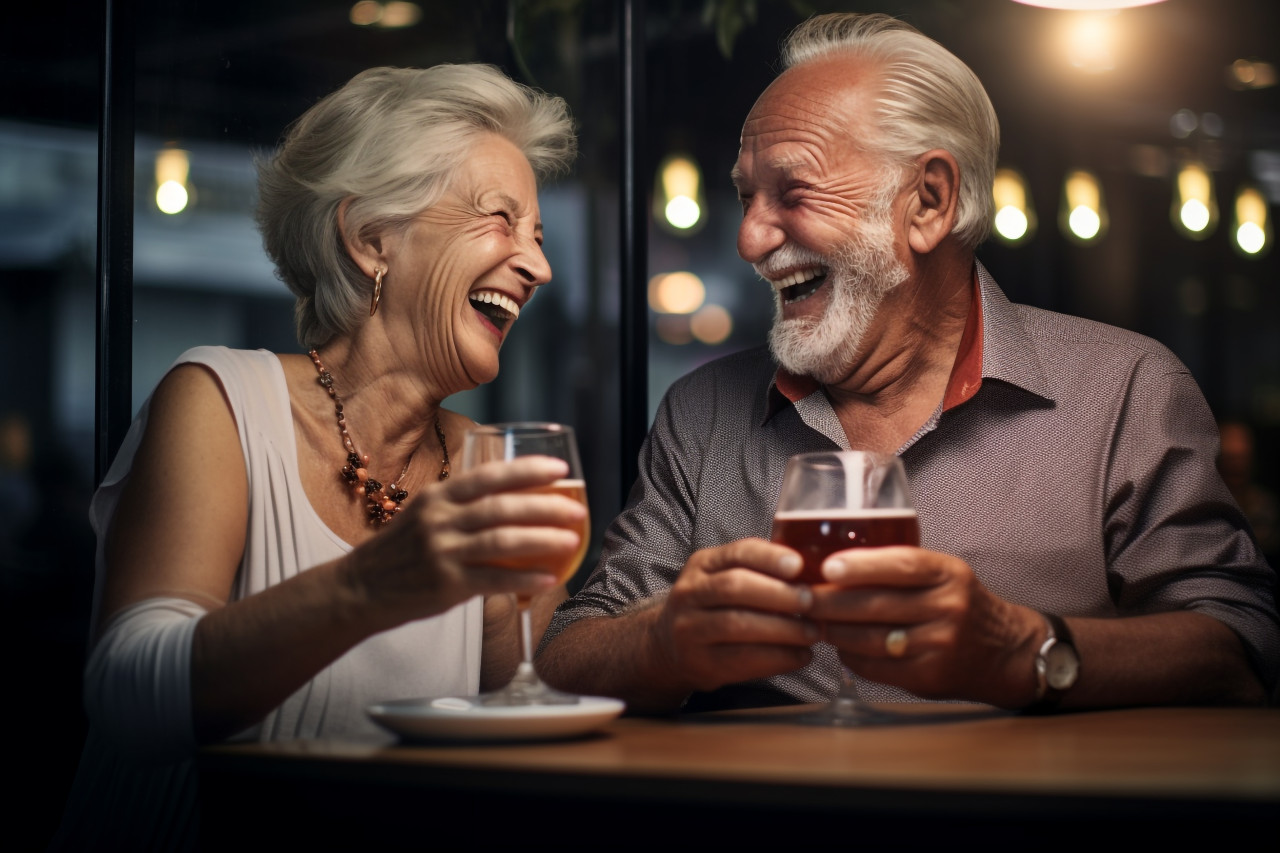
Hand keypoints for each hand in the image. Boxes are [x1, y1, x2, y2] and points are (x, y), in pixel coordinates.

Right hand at [339, 455, 585, 628]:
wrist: (360, 588)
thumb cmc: (402, 550)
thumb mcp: (424, 514)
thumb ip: (460, 505)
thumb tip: (511, 496)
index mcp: (437, 496)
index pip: (488, 476)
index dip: (526, 470)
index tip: (559, 469)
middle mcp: (439, 520)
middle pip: (501, 507)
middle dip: (545, 506)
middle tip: (577, 509)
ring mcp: (442, 553)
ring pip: (501, 541)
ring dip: (542, 540)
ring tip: (571, 541)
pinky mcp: (446, 585)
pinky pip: (494, 580)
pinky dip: (524, 578)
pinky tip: (549, 578)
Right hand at [651, 538, 818, 694]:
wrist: (668, 646)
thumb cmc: (712, 606)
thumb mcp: (722, 576)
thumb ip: (757, 570)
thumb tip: (812, 572)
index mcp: (702, 564)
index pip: (737, 552)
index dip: (770, 557)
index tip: (799, 565)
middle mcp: (690, 593)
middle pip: (735, 587)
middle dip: (779, 594)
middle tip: (812, 602)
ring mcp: (690, 629)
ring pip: (738, 624)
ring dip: (782, 629)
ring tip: (811, 632)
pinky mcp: (701, 663)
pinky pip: (742, 660)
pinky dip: (777, 658)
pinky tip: (800, 656)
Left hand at [808, 547, 1042, 707]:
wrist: (1006, 652)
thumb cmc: (960, 604)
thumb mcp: (944, 574)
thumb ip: (901, 567)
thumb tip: (835, 564)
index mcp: (949, 574)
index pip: (902, 565)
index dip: (861, 565)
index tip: (826, 566)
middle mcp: (948, 608)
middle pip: (878, 605)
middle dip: (831, 602)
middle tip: (801, 598)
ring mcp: (939, 645)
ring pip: (872, 638)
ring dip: (835, 631)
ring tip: (815, 622)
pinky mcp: (929, 676)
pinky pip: (877, 667)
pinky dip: (851, 656)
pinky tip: (841, 647)